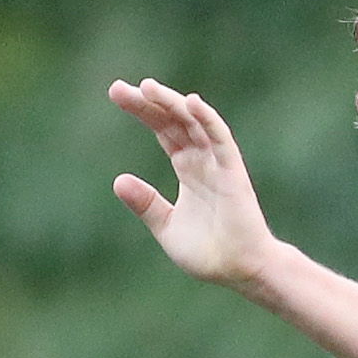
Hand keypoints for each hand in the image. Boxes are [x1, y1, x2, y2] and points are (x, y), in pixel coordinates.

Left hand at [106, 79, 280, 292]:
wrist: (240, 270)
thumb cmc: (208, 251)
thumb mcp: (166, 226)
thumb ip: (145, 204)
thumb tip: (117, 181)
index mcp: (187, 168)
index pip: (162, 130)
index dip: (143, 111)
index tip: (117, 93)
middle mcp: (202, 158)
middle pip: (173, 120)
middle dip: (148, 102)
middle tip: (118, 88)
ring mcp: (218, 162)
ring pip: (194, 123)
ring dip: (172, 103)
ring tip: (147, 87)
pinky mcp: (233, 171)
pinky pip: (220, 139)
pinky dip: (207, 119)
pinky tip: (190, 103)